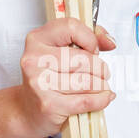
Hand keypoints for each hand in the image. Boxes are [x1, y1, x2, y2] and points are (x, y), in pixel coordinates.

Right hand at [17, 17, 116, 137]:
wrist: (28, 110)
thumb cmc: (47, 79)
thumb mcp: (62, 52)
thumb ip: (88, 39)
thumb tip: (110, 42)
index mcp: (37, 39)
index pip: (71, 27)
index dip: (90, 38)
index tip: (93, 49)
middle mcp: (34, 59)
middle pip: (83, 59)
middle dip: (101, 68)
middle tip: (103, 73)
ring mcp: (40, 82)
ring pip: (87, 81)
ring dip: (102, 85)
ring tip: (102, 86)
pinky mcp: (48, 104)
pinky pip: (85, 100)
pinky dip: (101, 100)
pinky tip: (104, 98)